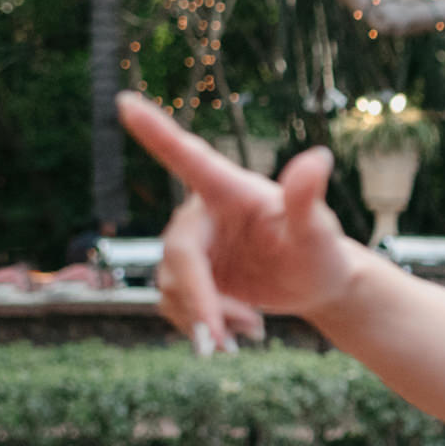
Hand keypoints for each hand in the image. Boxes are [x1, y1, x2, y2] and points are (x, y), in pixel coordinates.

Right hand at [117, 93, 367, 353]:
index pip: (187, 157)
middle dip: (199, 302)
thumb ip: (308, 199)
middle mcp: (201, 214)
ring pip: (173, 289)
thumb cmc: (321, 251)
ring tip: (254, 331)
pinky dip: (204, 326)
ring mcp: (189, 246)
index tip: (123, 100)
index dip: (154, 130)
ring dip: (209, 319)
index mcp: (228, 191)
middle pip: (179, 258)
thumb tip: (319, 158)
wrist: (316, 285)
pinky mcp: (186, 275)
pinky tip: (241, 334)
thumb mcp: (318, 233)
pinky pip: (176, 306)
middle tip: (219, 345)